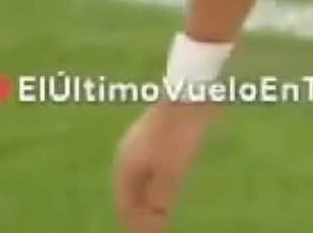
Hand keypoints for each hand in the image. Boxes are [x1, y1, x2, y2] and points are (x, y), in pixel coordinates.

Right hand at [112, 101, 218, 231]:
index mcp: (125, 166)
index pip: (124, 204)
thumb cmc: (178, 134)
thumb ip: (161, 198)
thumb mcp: (171, 171)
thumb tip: (154, 221)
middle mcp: (125, 155)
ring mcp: (137, 142)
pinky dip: (155, 181)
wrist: (188, 92)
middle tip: (156, 225)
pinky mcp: (153, 133)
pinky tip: (167, 184)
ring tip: (160, 210)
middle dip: (140, 211)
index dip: (135, 223)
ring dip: (148, 196)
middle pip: (129, 191)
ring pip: (139, 178)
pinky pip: (148, 165)